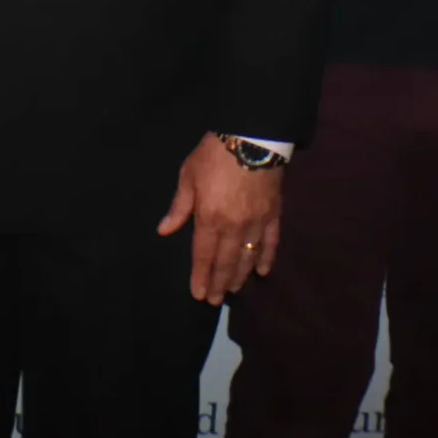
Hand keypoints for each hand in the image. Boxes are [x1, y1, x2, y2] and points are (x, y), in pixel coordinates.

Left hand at [158, 134, 282, 304]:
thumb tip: (164, 231)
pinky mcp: (273, 214)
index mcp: (210, 218)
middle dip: (220, 283)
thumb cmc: (214, 155)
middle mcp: (234, 226)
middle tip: (215, 300)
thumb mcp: (188, 176)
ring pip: (248, 256)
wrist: (252, 137)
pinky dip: (266, 258)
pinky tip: (262, 271)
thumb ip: (179, 207)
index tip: (198, 294)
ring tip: (234, 290)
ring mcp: (256, 222)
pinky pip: (271, 242)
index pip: (203, 254)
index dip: (201, 276)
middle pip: (226, 261)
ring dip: (240, 276)